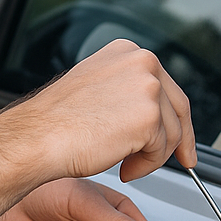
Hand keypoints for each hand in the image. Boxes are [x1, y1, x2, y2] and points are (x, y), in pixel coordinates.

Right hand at [28, 39, 196, 182]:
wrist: (38, 137)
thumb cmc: (57, 121)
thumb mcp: (97, 89)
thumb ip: (127, 91)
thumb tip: (150, 112)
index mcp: (127, 51)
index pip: (164, 85)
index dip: (175, 115)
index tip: (180, 136)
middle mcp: (141, 62)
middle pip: (177, 106)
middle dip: (179, 139)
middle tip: (182, 160)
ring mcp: (148, 87)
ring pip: (171, 132)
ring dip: (153, 156)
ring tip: (127, 166)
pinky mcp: (149, 117)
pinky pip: (161, 150)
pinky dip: (146, 166)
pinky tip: (125, 169)